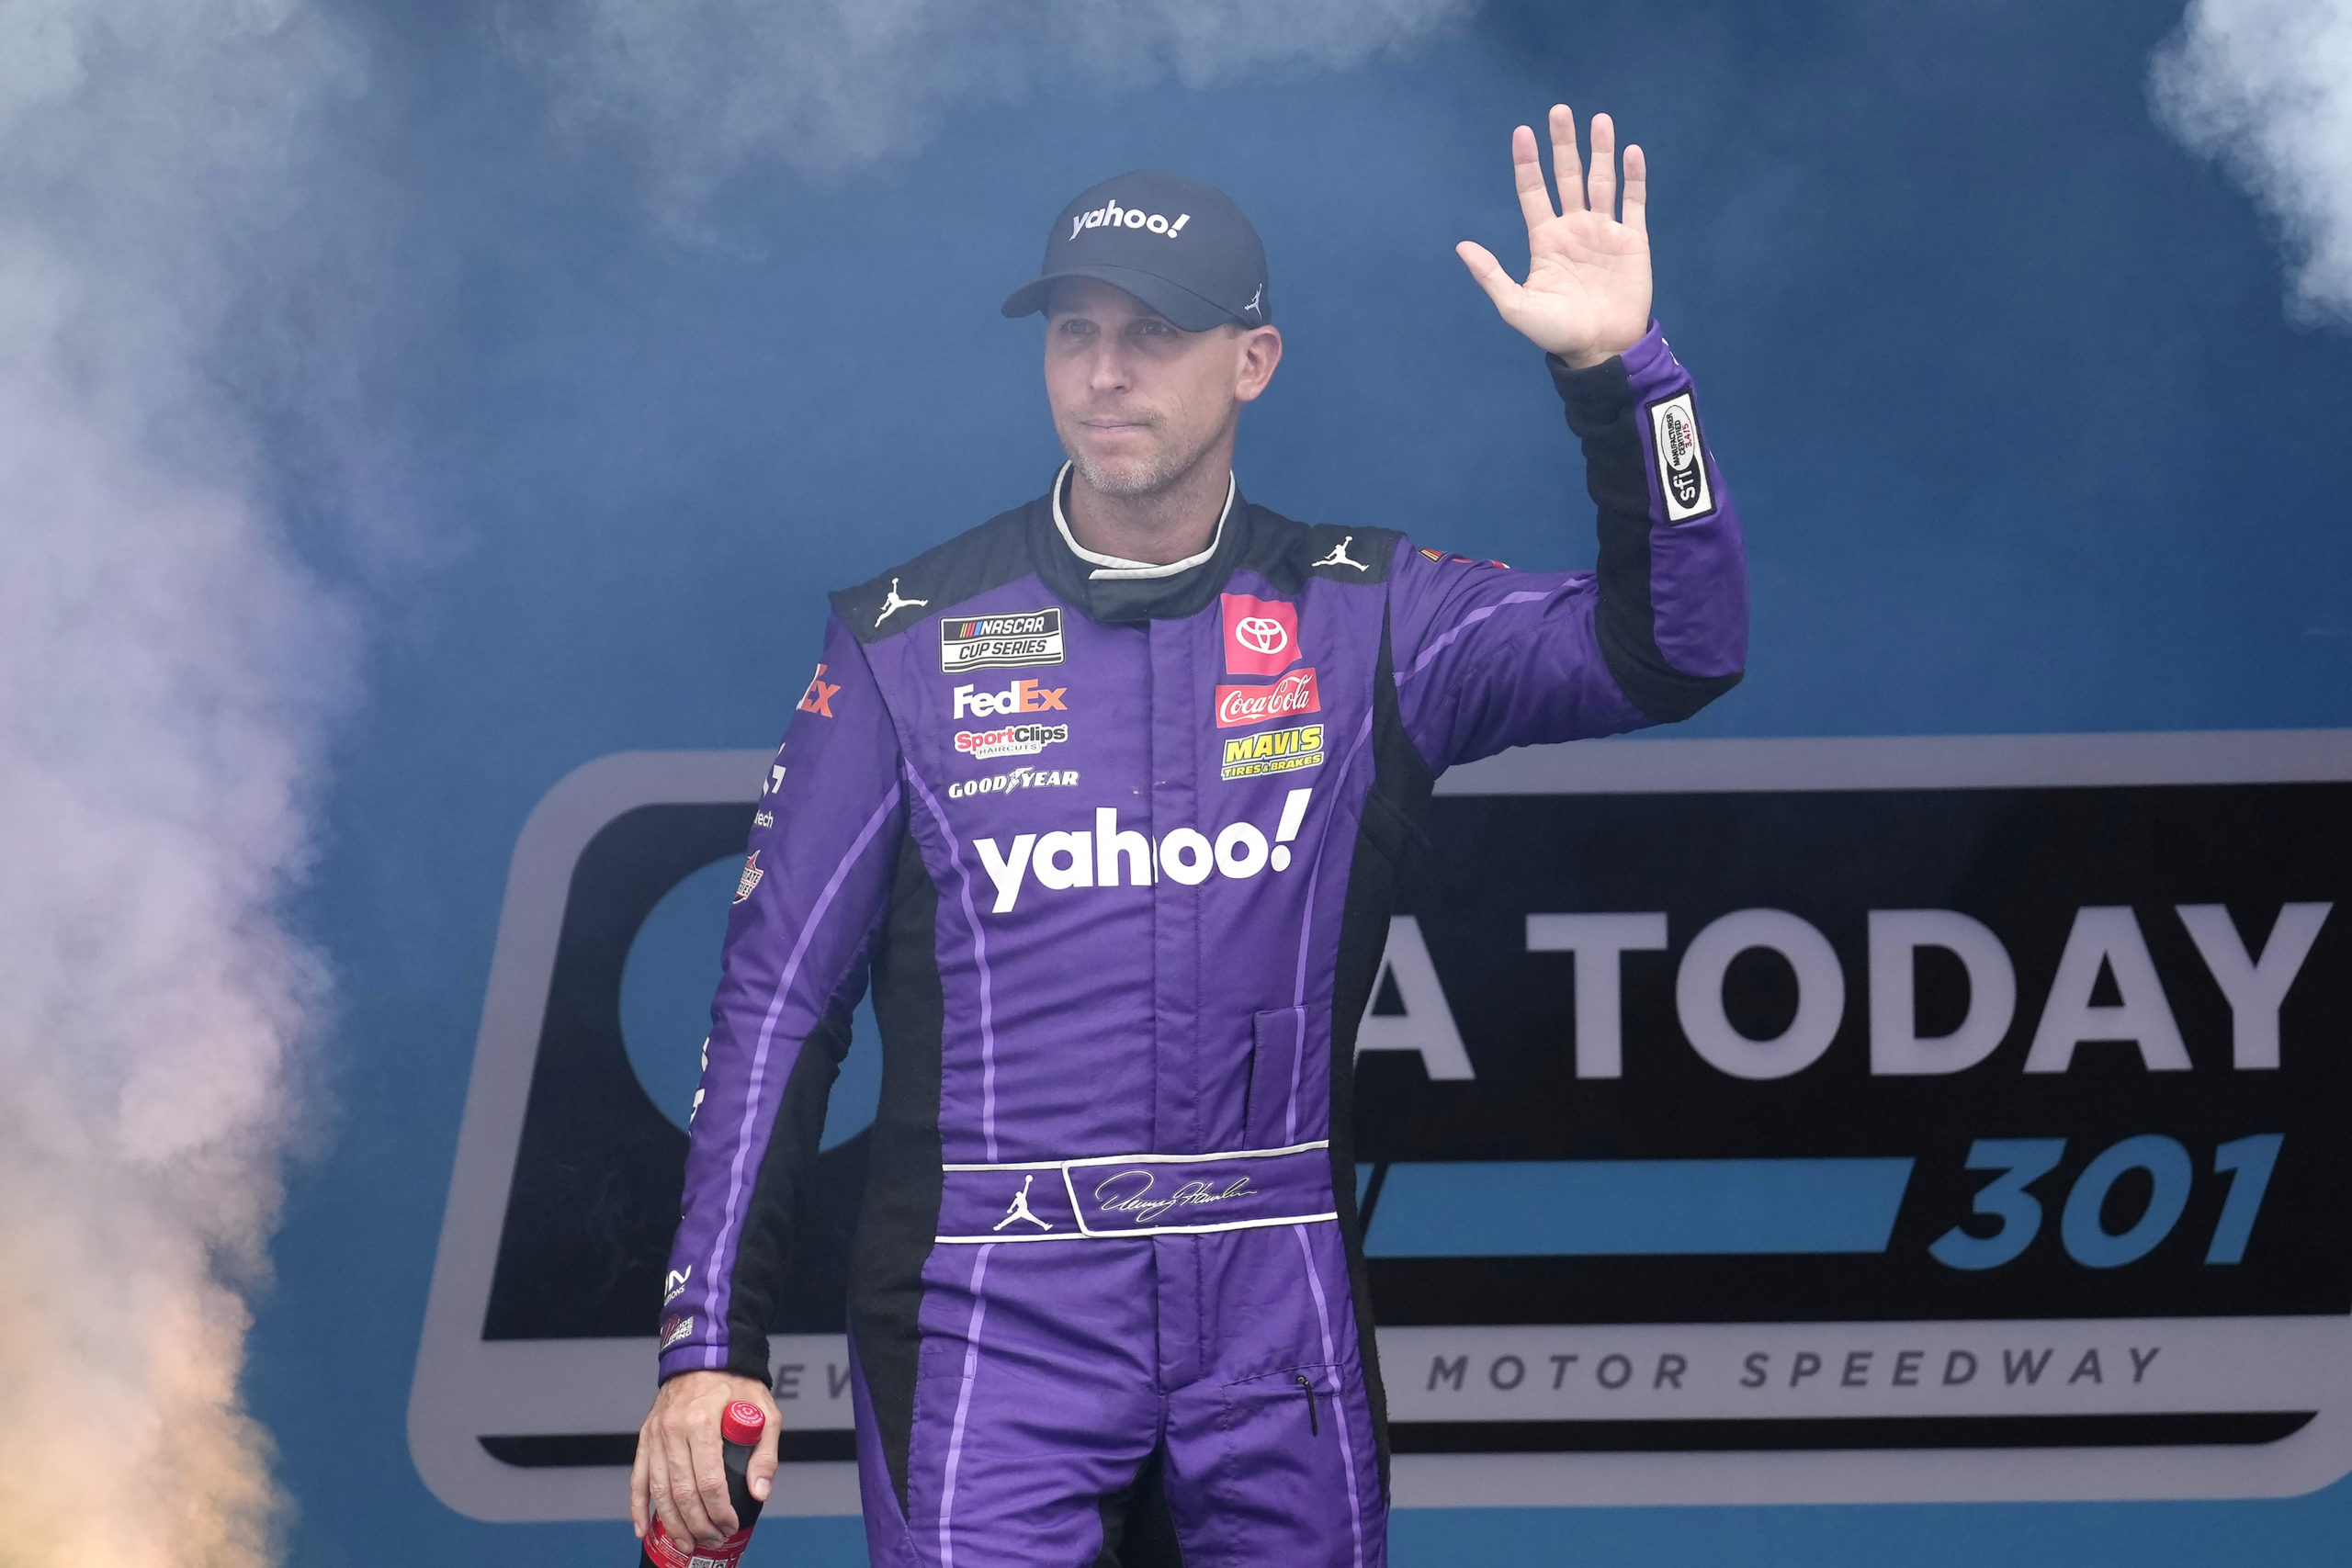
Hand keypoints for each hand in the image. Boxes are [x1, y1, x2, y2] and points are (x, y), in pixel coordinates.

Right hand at [631, 1370, 779, 1547]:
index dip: (719, 1510)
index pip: (709, 1480)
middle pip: (681, 1491)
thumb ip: (765, 1453)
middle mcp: (674, 1428)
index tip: (730, 1524)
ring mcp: (655, 1434)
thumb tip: (759, 1492)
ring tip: (687, 1543)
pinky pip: (637, 1478)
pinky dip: (638, 1507)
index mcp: (703, 1421)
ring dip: (672, 1523)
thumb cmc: (737, 1384)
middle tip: (713, 1539)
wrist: (705, 1356)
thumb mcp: (764, 1411)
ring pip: (658, 1490)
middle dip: (698, 1523)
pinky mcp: (645, 1437)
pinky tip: (643, 1529)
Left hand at [1457, 105, 1652, 368]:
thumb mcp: (1516, 306)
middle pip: (1567, 176)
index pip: (1533, 192)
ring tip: (1599, 120)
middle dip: (1563, 144)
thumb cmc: (1556, 332)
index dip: (1528, 163)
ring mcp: (1604, 231)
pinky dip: (1633, 177)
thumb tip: (1462, 247)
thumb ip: (1491, 275)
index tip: (1522, 132)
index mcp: (1545, 239)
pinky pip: (1633, 202)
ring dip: (1600, 151)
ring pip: (1601, 181)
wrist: (1601, 349)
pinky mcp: (1633, 240)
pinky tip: (1630, 152)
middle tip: (1558, 111)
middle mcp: (1574, 227)